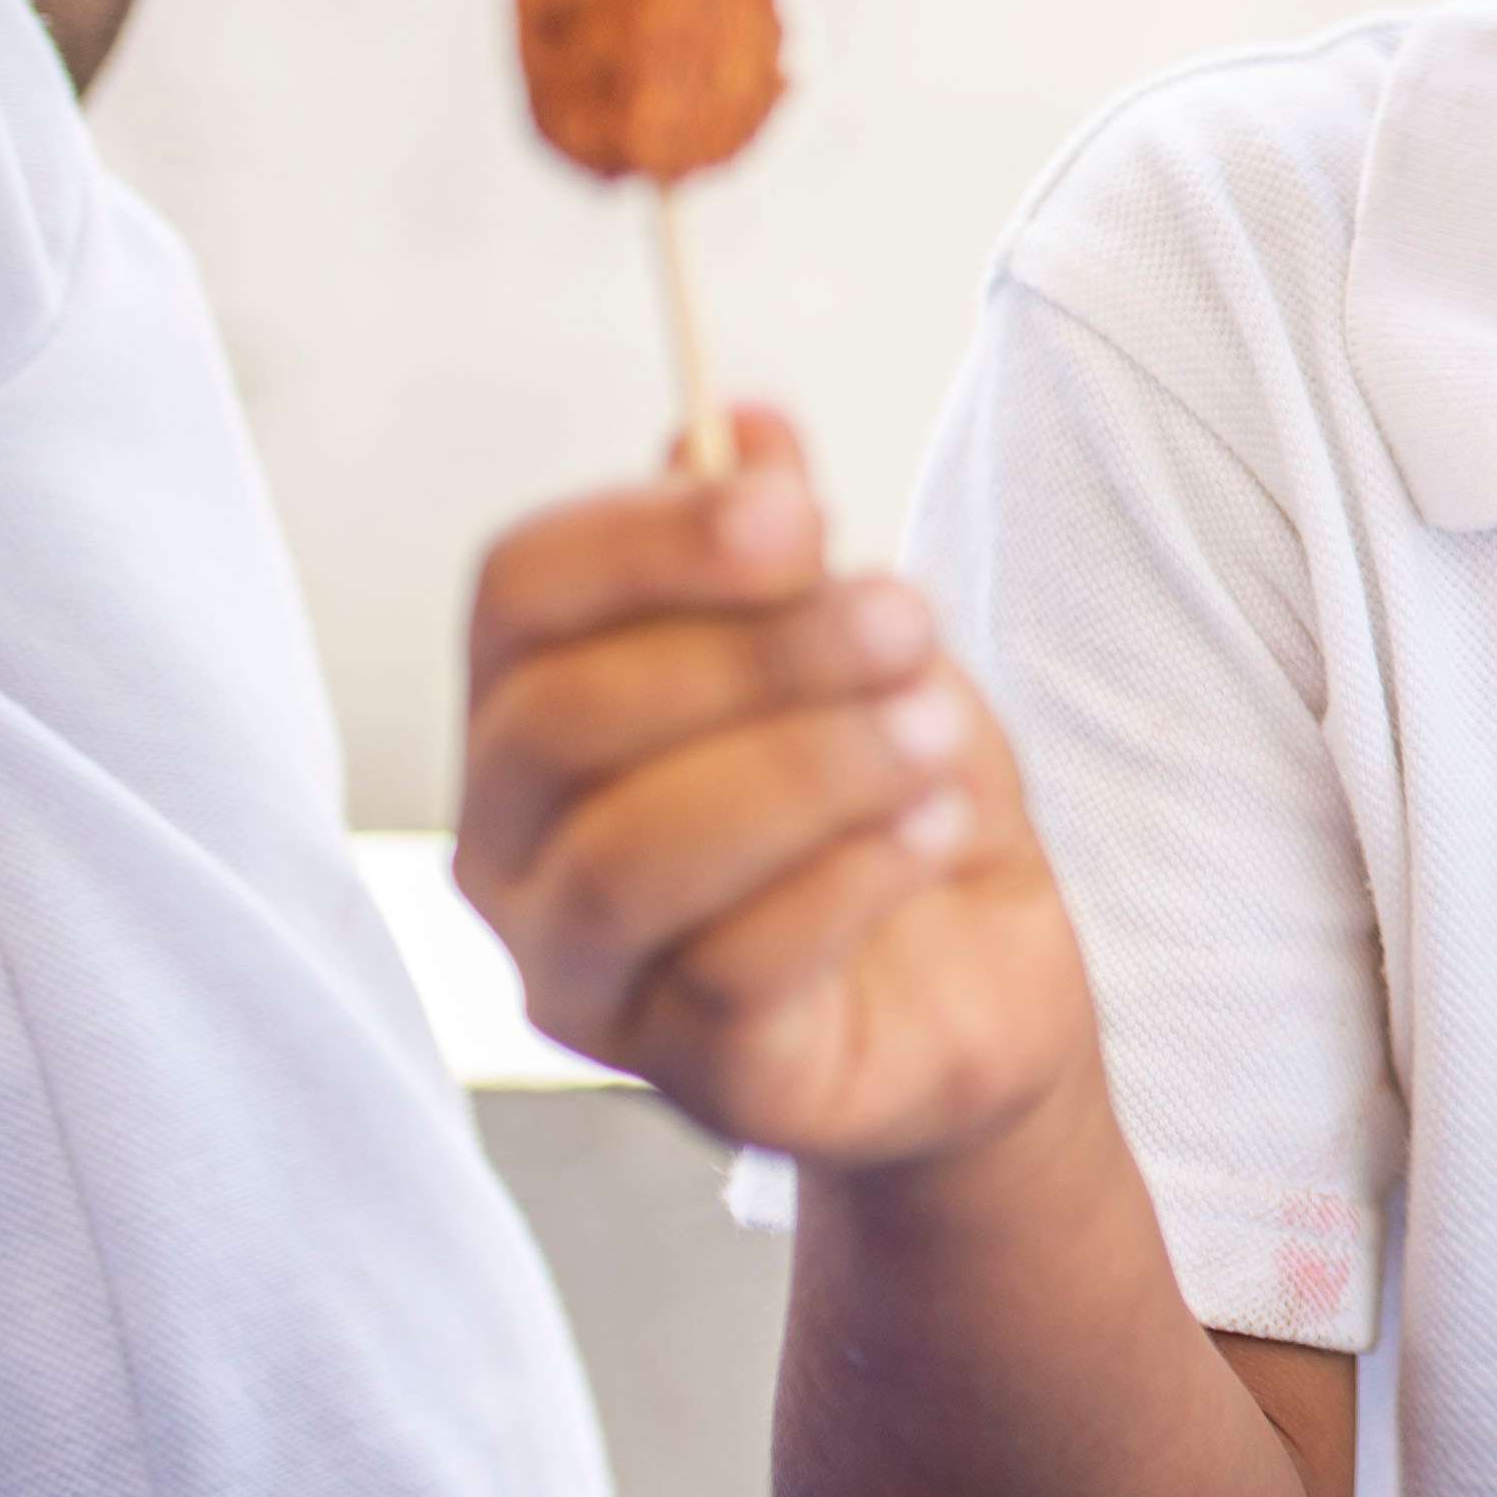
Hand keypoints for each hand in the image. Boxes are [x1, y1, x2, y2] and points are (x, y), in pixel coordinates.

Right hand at [455, 407, 1097, 1175]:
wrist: (982, 982)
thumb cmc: (885, 801)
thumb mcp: (860, 651)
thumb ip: (784, 552)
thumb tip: (741, 421)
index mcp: (534, 714)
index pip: (519, 594)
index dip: (652, 539)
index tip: (803, 516)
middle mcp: (514, 850)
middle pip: (569, 717)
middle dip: (758, 653)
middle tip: (911, 618)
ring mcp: (582, 975)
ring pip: (635, 853)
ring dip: (809, 769)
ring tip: (934, 732)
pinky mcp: (689, 1075)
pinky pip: (737, 966)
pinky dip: (851, 879)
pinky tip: (937, 832)